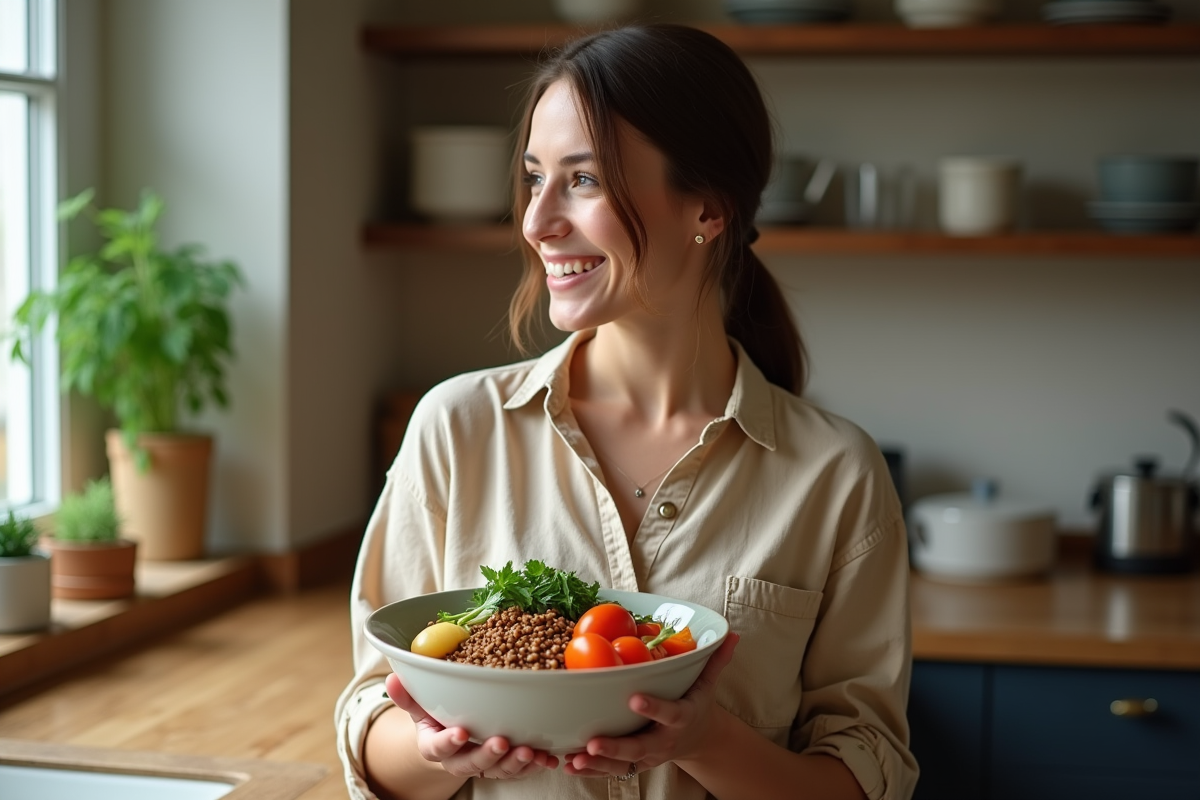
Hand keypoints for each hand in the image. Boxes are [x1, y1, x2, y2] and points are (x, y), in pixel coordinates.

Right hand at [384, 672, 558, 778]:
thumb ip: (408, 694)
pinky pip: (520, 770)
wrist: (451, 733)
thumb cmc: (436, 714)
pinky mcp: (504, 766)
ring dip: (515, 763)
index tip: (460, 732)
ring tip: (529, 751)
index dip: (448, 742)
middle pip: (471, 764)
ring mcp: (483, 765)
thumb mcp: (419, 704)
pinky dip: (535, 765)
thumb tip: (392, 678)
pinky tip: (548, 757)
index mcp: (434, 745)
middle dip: (487, 755)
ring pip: (498, 770)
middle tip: (502, 742)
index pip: (436, 748)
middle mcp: (458, 760)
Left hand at [563, 632, 739, 778]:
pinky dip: (592, 770)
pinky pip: (612, 772)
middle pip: (639, 747)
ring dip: (598, 764)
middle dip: (616, 747)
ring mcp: (648, 757)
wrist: (699, 740)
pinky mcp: (634, 765)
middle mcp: (663, 741)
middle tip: (594, 743)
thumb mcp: (708, 685)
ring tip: (575, 759)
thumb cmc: (697, 705)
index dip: (654, 707)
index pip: (669, 713)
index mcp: (681, 718)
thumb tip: (732, 634)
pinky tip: (569, 765)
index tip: (634, 698)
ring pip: (622, 765)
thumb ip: (715, 661)